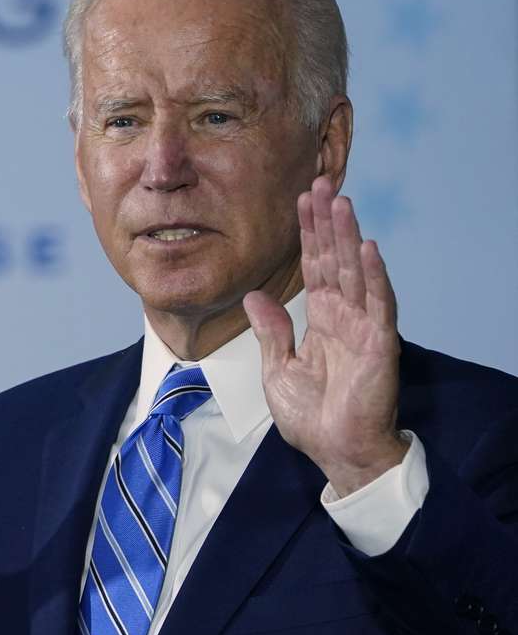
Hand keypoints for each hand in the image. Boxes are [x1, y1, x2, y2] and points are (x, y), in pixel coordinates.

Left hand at [243, 177, 406, 496]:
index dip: (308, 234)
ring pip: (356, 271)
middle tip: (319, 183)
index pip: (315, 267)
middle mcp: (345, 316)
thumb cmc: (312, 417)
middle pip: (335, 259)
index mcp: (322, 320)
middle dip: (327, 222)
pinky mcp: (380, 344)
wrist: (336, 452)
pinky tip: (366, 247)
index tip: (301, 200)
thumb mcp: (278, 369)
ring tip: (340, 201)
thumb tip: (253, 296)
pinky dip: (374, 275)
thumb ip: (271, 331)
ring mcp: (364, 327)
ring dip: (348, 235)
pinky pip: (377, 304)